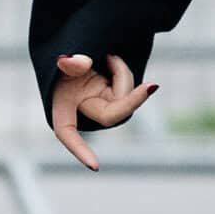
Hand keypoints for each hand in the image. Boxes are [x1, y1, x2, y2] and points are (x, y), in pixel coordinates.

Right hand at [50, 53, 159, 169]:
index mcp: (62, 106)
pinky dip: (122, 73)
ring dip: (121, 73)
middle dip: (130, 98)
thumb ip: (70, 62)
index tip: (96, 167)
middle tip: (152, 86)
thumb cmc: (66, 58)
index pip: (67, 133)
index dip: (80, 150)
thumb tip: (73, 62)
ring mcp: (101, 105)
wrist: (77, 46)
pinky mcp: (114, 98)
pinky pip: (128, 90)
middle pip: (113, 115)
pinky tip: (111, 60)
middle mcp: (83, 110)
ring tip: (107, 55)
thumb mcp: (64, 59)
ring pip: (124, 99)